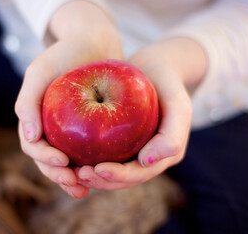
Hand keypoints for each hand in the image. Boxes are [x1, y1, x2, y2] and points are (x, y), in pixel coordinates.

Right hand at [14, 1, 122, 197]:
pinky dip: (90, 167)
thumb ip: (28, 101)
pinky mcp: (88, 130)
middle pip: (48, 161)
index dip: (44, 158)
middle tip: (76, 183)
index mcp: (34, 117)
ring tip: (86, 189)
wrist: (94, 42)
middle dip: (59, 176)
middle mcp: (50, 128)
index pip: (33, 146)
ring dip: (73, 179)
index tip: (63, 162)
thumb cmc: (65, 53)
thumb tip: (29, 136)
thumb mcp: (41, 71)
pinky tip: (101, 175)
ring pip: (67, 163)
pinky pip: (87, 153)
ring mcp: (69, 131)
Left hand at [76, 38, 206, 189]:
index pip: (139, 173)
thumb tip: (145, 161)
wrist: (156, 67)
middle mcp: (148, 157)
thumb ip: (172, 135)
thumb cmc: (168, 83)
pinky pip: (103, 154)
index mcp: (164, 156)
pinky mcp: (119, 140)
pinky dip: (88, 159)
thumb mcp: (178, 104)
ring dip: (92, 176)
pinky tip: (70, 156)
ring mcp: (133, 149)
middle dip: (100, 180)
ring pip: (111, 171)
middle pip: (122, 179)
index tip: (97, 169)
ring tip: (72, 171)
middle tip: (78, 174)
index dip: (119, 176)